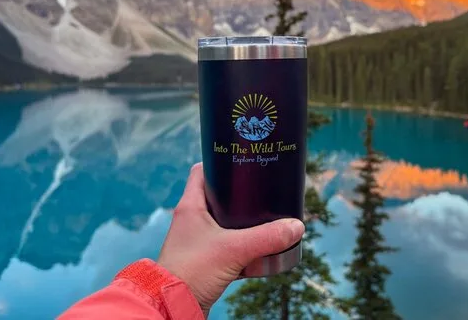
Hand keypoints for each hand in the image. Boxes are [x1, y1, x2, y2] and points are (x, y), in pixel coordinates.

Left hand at [157, 163, 304, 317]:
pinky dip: (241, 245)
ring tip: (265, 217)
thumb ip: (266, 237)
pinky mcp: (203, 259)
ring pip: (223, 222)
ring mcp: (197, 240)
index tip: (242, 161)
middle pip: (217, 196)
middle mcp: (192, 220)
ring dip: (242, 221)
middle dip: (239, 195)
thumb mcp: (233, 250)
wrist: (172, 305)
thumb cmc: (191, 271)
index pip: (202, 171)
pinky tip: (258, 248)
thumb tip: (296, 226)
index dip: (220, 163)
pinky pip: (226, 245)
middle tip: (261, 190)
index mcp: (191, 206)